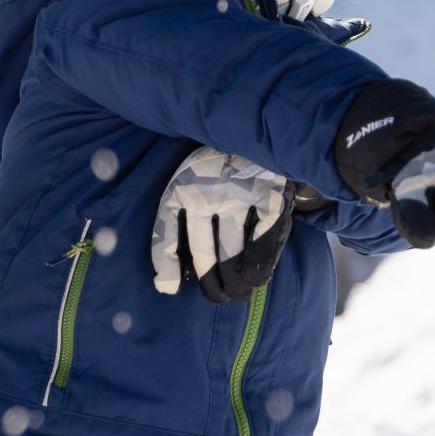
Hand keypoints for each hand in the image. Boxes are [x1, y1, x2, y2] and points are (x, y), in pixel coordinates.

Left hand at [151, 147, 293, 303]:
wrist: (260, 138)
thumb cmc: (217, 170)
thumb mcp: (190, 183)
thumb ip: (179, 219)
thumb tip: (168, 277)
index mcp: (180, 188)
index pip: (165, 231)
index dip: (165, 263)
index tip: (167, 288)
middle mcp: (206, 192)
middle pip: (203, 250)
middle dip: (210, 282)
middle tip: (218, 298)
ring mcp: (239, 195)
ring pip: (233, 250)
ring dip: (237, 279)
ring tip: (239, 292)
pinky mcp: (269, 196)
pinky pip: (263, 241)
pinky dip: (260, 265)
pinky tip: (258, 278)